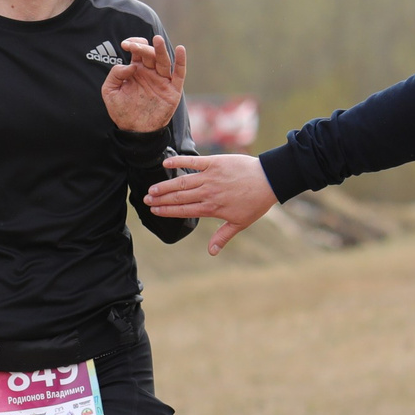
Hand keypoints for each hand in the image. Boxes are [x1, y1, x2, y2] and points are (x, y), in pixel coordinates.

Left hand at [101, 35, 185, 133]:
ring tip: (157, 40)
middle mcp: (150, 73)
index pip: (138, 51)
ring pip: (163, 61)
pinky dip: (181, 61)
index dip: (133, 44)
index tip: (125, 45)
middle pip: (150, 54)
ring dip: (161, 49)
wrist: (134, 131)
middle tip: (135, 46)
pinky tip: (180, 49)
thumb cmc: (122, 111)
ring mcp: (162, 80)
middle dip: (143, 48)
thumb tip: (130, 65)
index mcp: (136, 70)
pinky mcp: (172, 90)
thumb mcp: (110, 92)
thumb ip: (115, 75)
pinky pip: (179, 73)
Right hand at [144, 153, 274, 255]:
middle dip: (161, 199)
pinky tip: (166, 162)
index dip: (167, 211)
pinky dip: (179, 161)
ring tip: (152, 188)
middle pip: (179, 197)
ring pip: (182, 182)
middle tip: (146, 200)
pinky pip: (193, 162)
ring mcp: (210, 176)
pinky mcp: (214, 162)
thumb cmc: (255, 203)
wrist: (268, 180)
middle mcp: (207, 192)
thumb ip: (222, 236)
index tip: (154, 211)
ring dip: (165, 185)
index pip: (184, 210)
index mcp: (211, 208)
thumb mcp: (240, 223)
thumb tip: (211, 252)